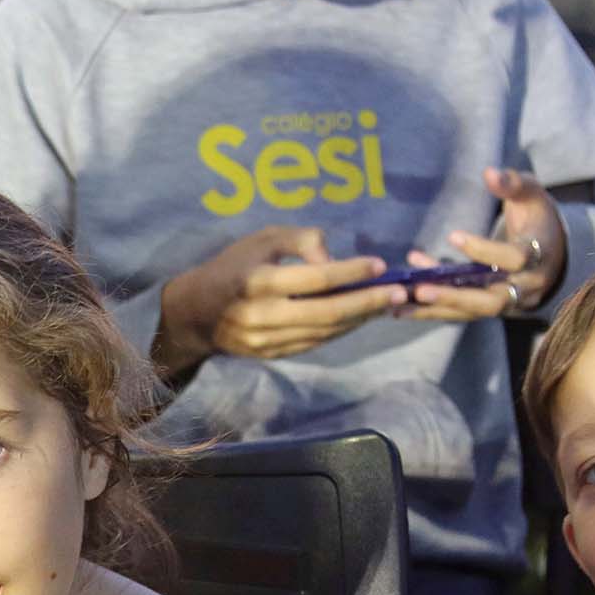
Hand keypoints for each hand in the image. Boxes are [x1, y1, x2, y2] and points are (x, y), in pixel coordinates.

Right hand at [153, 226, 400, 371]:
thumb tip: (335, 261)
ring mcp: (267, 340)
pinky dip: (341, 330)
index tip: (379, 265)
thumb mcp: (262, 239)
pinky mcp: (271, 355)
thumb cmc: (233, 266)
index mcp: (258, 281)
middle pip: (327, 312)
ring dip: (359, 318)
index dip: (351, 272)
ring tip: (386, 304)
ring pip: (324, 331)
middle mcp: (263, 315)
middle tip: (399, 292)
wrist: (195, 314)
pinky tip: (359, 317)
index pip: (315, 279)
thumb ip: (301, 241)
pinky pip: (315, 343)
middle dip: (367, 302)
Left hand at [397, 169, 567, 319]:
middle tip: (421, 290)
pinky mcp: (490, 308)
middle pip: (492, 301)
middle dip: (455, 297)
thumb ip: (512, 184)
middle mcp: (526, 287)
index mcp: (540, 257)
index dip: (484, 250)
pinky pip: (461, 311)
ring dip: (435, 309)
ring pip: (472, 312)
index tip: (453, 236)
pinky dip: (432, 309)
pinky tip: (402, 303)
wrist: (551, 249)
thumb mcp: (530, 194)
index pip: (515, 259)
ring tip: (399, 303)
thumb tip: (489, 173)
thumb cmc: (537, 216)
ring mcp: (509, 303)